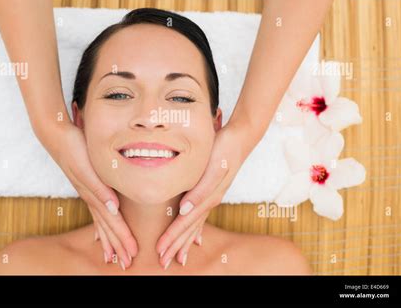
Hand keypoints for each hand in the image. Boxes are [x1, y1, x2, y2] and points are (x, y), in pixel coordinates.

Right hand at [48, 122, 137, 269]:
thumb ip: (100, 187)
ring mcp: (86, 192)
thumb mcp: (88, 167)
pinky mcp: (84, 185)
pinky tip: (100, 229)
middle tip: (126, 263)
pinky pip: (94, 210)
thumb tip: (114, 208)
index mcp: (94, 193)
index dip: (122, 238)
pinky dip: (99, 223)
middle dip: (117, 244)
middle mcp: (90, 196)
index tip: (131, 254)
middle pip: (107, 225)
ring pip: (100, 220)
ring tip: (112, 256)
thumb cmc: (74, 147)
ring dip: (108, 239)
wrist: (56, 134)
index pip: (112, 221)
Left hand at [155, 121, 250, 268]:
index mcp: (208, 197)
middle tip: (163, 262)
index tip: (160, 251)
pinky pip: (202, 216)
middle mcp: (210, 201)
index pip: (185, 223)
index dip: (172, 237)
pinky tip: (195, 237)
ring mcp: (212, 197)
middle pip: (190, 228)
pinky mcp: (213, 191)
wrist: (240, 139)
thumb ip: (199, 190)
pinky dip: (196, 229)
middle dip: (176, 245)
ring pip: (195, 224)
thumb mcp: (213, 168)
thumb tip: (184, 210)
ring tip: (179, 256)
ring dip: (185, 241)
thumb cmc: (224, 150)